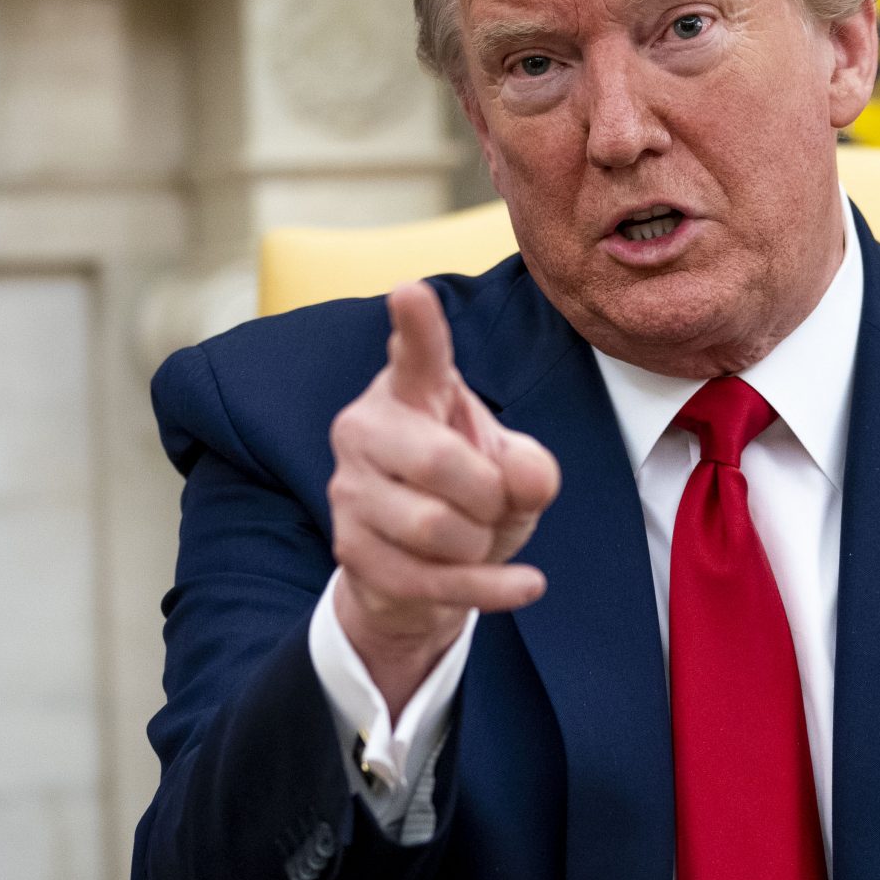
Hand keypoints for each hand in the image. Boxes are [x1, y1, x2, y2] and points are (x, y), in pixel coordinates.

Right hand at [326, 282, 560, 713]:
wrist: (423, 569)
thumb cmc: (470, 496)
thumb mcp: (515, 474)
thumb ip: (530, 467)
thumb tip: (523, 481)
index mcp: (413, 390)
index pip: (417, 353)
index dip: (416, 325)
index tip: (409, 291)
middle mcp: (367, 428)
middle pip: (440, 463)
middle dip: (489, 496)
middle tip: (494, 504)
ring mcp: (349, 488)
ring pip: (435, 527)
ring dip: (481, 543)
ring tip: (480, 537)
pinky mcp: (349, 547)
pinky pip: (430, 578)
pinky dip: (491, 588)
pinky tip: (524, 585)